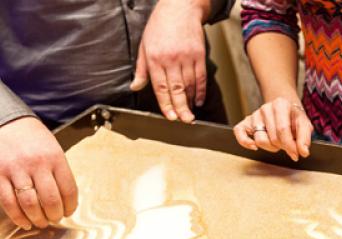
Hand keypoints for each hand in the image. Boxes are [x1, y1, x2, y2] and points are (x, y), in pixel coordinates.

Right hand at [0, 117, 77, 229]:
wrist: (6, 121)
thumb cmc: (33, 139)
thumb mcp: (53, 150)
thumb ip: (59, 173)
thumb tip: (66, 201)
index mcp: (55, 158)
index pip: (69, 190)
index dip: (71, 207)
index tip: (69, 212)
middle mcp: (36, 164)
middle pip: (51, 200)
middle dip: (55, 215)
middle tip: (55, 219)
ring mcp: (16, 169)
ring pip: (30, 204)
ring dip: (38, 219)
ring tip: (41, 222)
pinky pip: (9, 202)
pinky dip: (18, 217)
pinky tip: (24, 222)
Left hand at [131, 0, 208, 122]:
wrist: (179, 7)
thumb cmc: (160, 26)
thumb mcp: (144, 46)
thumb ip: (141, 70)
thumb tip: (135, 87)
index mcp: (155, 58)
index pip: (160, 87)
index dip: (166, 104)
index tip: (170, 117)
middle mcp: (171, 59)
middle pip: (177, 89)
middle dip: (181, 107)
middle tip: (184, 120)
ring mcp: (187, 57)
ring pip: (190, 85)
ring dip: (190, 101)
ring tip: (190, 113)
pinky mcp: (199, 55)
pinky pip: (201, 77)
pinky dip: (201, 91)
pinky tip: (199, 100)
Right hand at [233, 97, 313, 160]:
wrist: (284, 108)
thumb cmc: (293, 117)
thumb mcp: (304, 124)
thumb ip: (305, 138)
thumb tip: (303, 151)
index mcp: (280, 105)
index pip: (282, 130)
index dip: (290, 146)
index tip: (297, 154)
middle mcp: (265, 108)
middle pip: (272, 138)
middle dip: (282, 147)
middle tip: (288, 146)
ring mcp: (254, 116)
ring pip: (260, 141)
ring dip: (270, 147)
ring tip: (277, 142)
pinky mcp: (246, 123)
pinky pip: (239, 133)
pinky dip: (245, 142)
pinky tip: (254, 147)